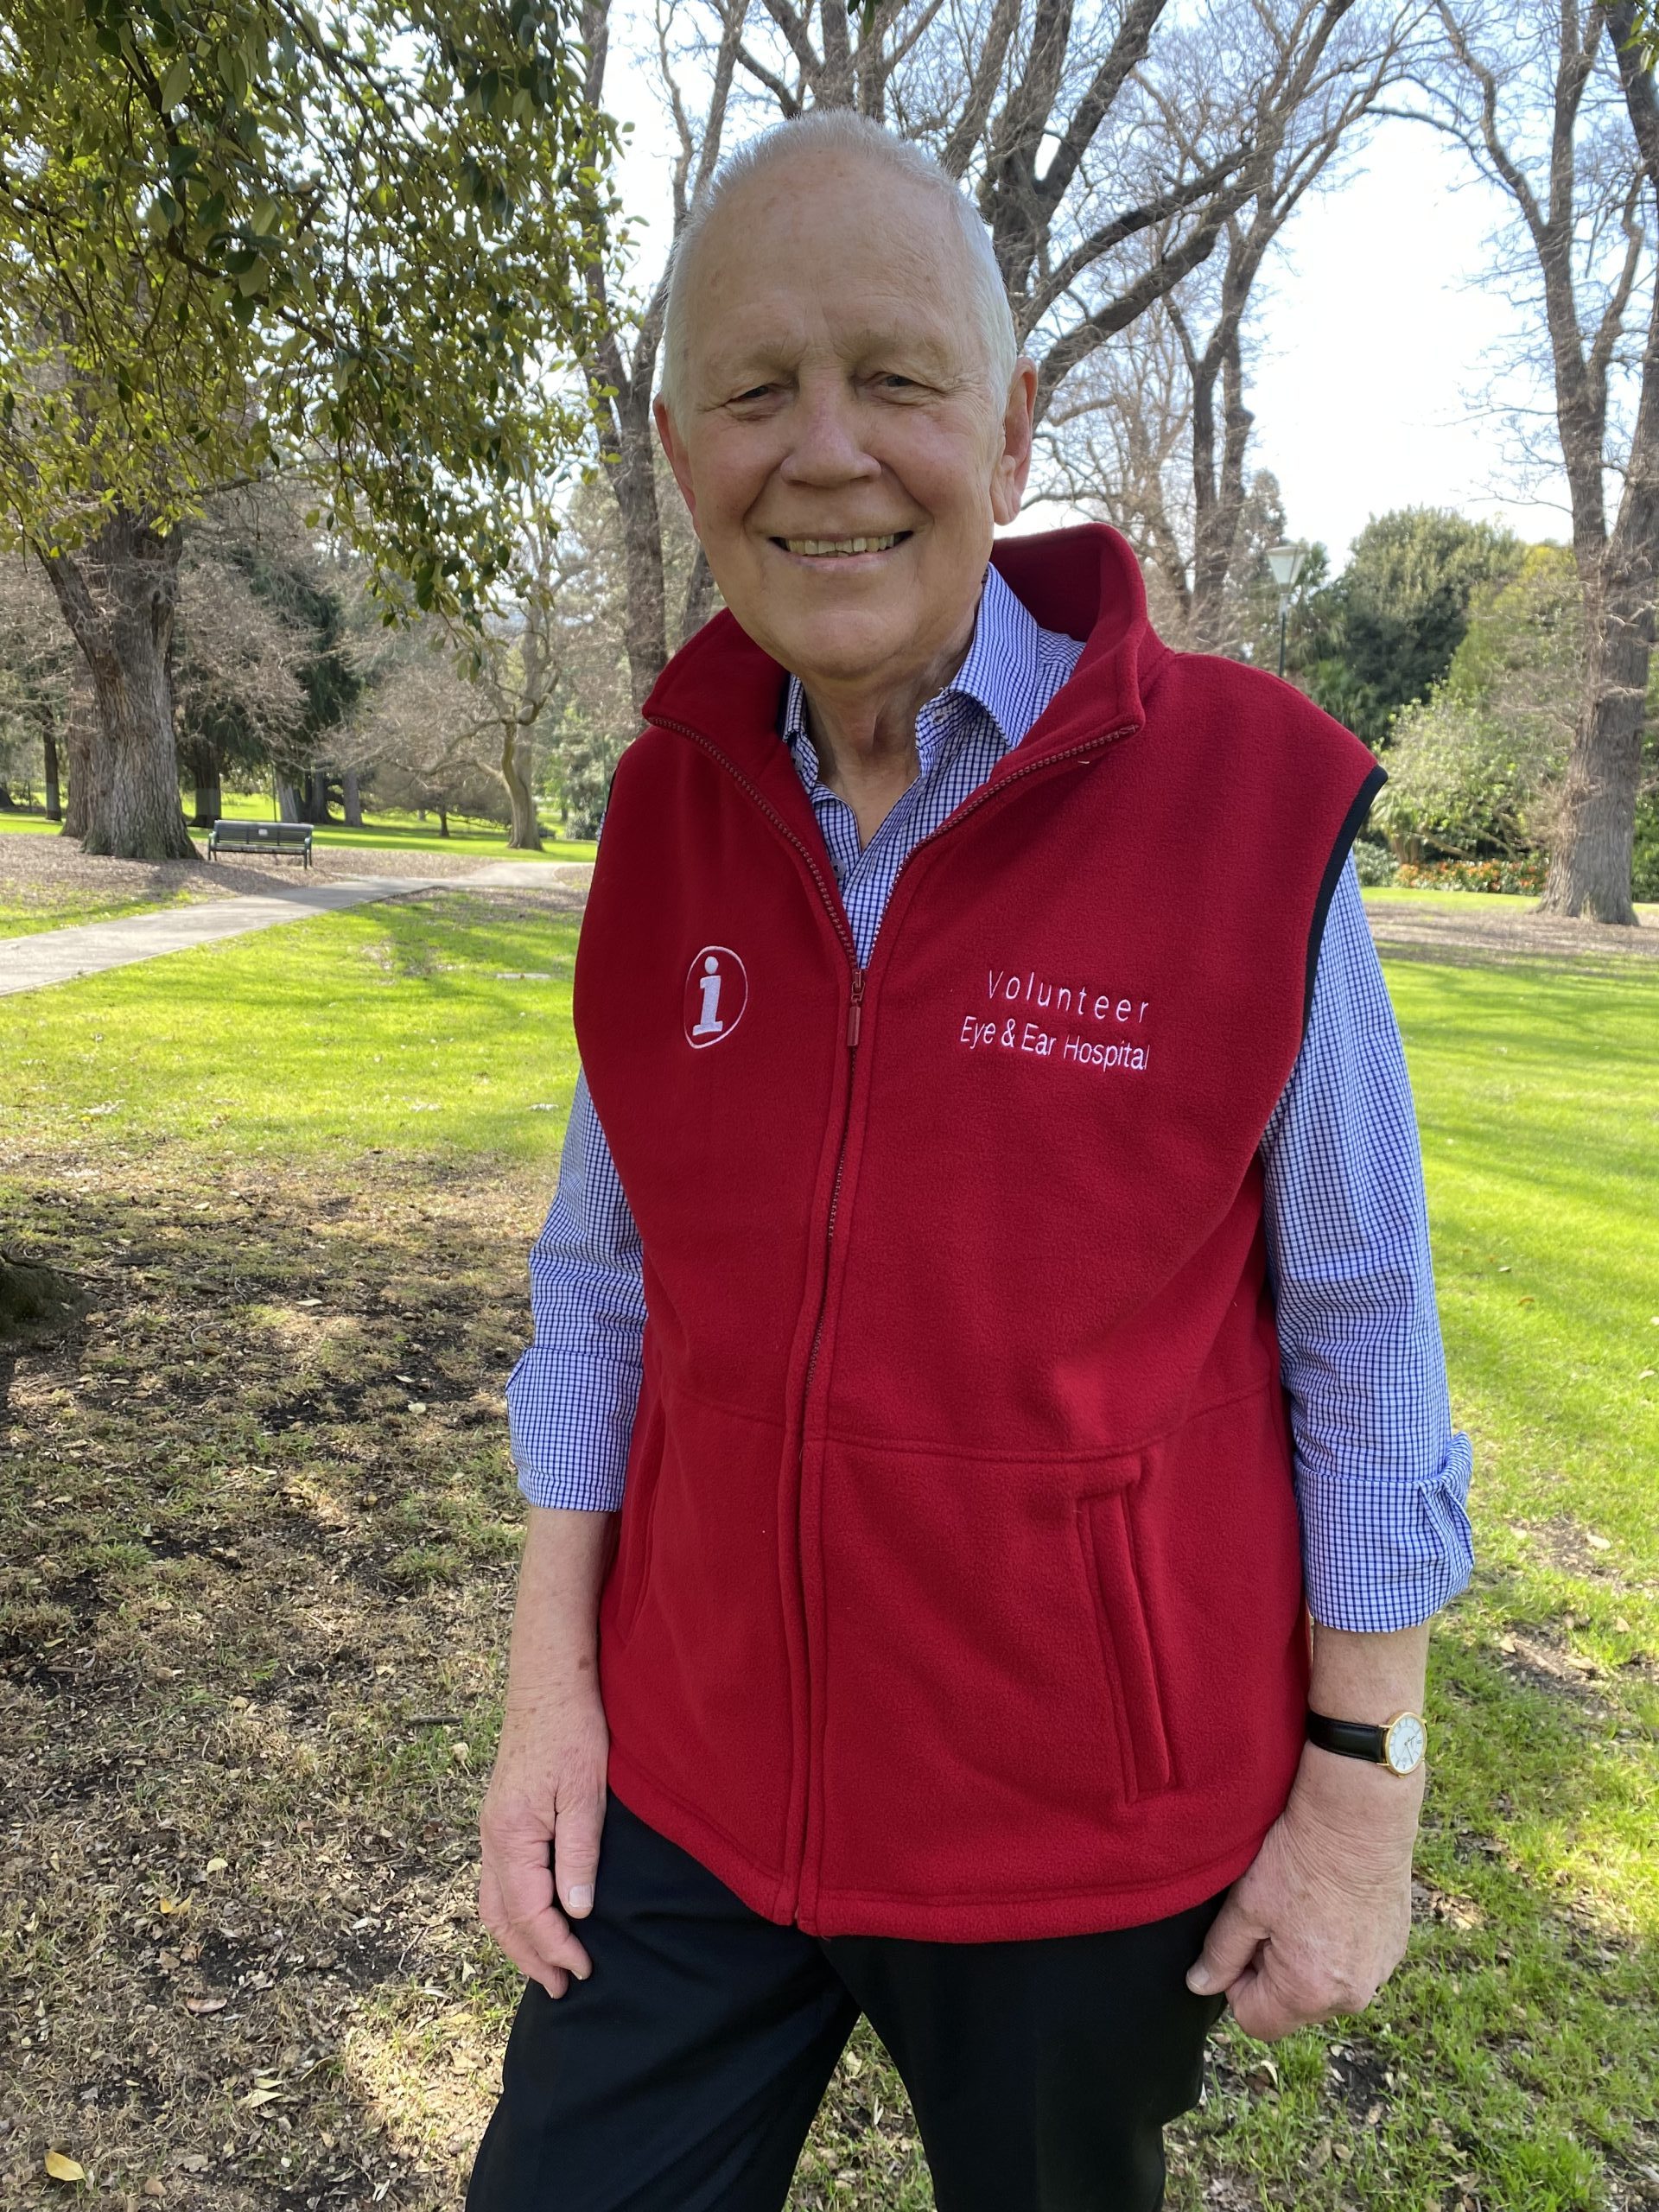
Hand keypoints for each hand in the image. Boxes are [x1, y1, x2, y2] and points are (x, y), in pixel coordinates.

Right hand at [478, 1680, 609, 1999]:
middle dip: (530, 1958)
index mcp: (511, 1835)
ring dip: (517, 1941)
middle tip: (562, 1987)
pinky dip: (513, 1913)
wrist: (548, 1683)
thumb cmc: (572, 1731)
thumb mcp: (585, 1791)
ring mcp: (492, 1829)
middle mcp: (492, 1838)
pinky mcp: (501, 1820)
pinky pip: (498, 1882)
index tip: (584, 1970)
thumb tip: (576, 1911)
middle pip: (501, 1918)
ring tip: (545, 1967)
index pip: (530, 1913)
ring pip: (493, 1903)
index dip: (557, 1947)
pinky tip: (534, 1920)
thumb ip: (579, 1853)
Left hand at [1186, 1742, 1421, 2040]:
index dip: (1238, 1983)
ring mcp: (1379, 1973)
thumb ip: (1220, 1953)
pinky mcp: (1395, 1948)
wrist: (1360, 1816)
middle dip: (1273, 1971)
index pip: (1255, 2021)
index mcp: (1308, 1993)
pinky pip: (1354, 1963)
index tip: (1244, 1938)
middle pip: (1292, 2006)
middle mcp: (1351, 1997)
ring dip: (1307, 1959)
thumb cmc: (1299, 1858)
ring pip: (1324, 1985)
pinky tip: (1333, 1900)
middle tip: (1274, 1914)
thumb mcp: (1246, 1904)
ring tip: (1305, 1903)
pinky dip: (1338, 1942)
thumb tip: (1200, 1986)